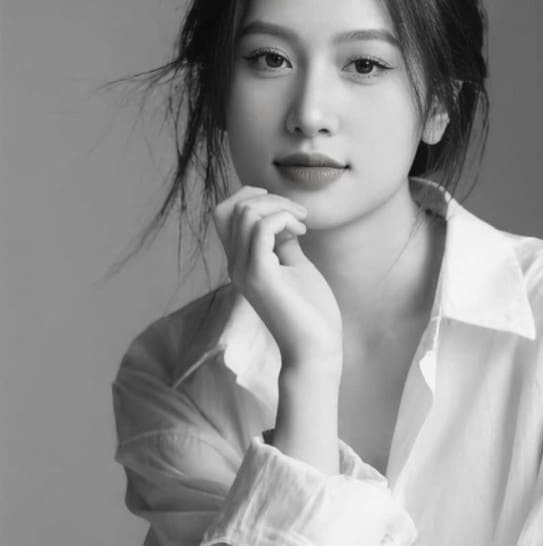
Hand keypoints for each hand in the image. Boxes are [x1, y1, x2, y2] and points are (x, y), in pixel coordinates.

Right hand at [213, 186, 342, 368]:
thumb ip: (283, 242)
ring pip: (245, 213)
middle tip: (299, 215)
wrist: (315, 348)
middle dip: (267, 197)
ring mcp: (245, 270)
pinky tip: (301, 232)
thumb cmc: (310, 312)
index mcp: (241, 262)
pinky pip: (261, 228)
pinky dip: (283, 218)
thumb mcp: (295, 266)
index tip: (286, 210)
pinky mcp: (260, 276)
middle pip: (229, 208)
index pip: (224, 213)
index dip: (251, 196)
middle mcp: (236, 265)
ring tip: (302, 224)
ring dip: (279, 207)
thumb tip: (282, 218)